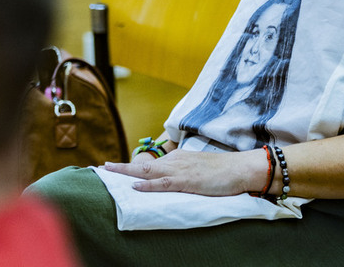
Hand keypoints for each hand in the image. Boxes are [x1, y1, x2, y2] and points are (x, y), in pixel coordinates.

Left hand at [103, 148, 265, 196]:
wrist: (242, 168)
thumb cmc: (224, 170)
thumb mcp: (200, 168)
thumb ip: (185, 172)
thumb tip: (174, 179)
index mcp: (179, 158)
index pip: (152, 161)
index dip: (132, 165)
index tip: (116, 167)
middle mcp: (176, 161)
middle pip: (144, 163)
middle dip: (122, 166)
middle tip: (102, 167)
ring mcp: (181, 170)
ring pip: (149, 170)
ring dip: (128, 171)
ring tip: (109, 171)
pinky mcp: (188, 181)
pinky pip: (164, 183)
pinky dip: (149, 184)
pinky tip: (136, 186)